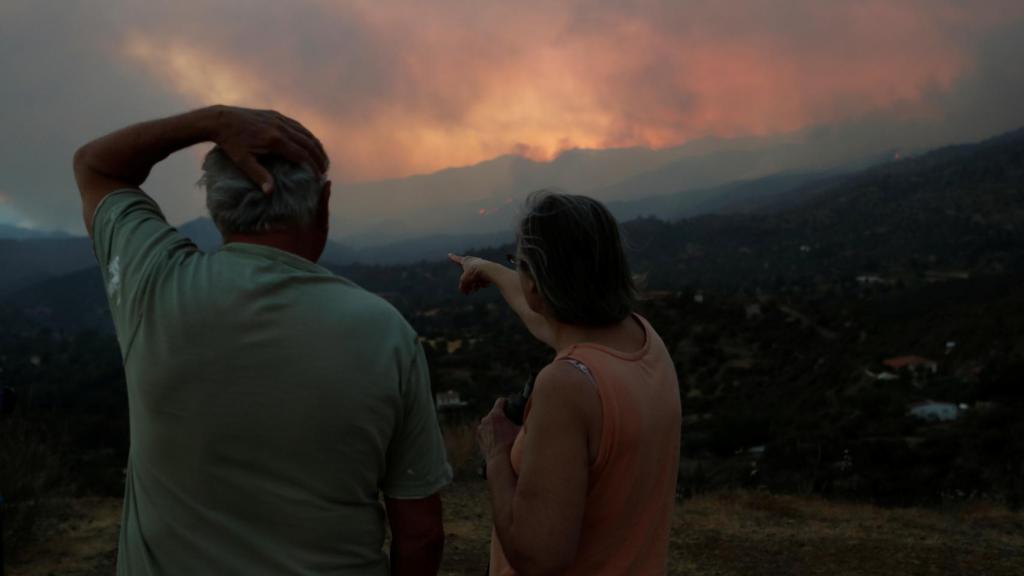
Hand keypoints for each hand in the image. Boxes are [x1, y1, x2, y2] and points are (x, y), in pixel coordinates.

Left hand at [207, 105, 328, 193]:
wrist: (220, 119)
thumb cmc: (230, 143)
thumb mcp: (243, 161)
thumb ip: (259, 176)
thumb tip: (270, 193)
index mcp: (275, 140)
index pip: (301, 155)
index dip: (313, 166)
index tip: (319, 176)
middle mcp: (280, 128)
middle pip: (308, 143)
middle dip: (319, 157)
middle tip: (325, 169)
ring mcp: (279, 119)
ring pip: (305, 133)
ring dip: (316, 145)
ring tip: (322, 157)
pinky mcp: (275, 115)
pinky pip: (297, 126)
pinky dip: (307, 135)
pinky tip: (309, 142)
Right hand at [448, 253, 496, 293]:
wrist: (488, 270)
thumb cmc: (474, 273)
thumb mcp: (464, 281)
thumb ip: (463, 287)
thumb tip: (465, 292)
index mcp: (466, 261)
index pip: (457, 259)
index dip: (452, 258)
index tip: (449, 254)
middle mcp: (473, 261)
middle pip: (468, 274)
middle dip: (468, 282)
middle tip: (468, 289)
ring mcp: (481, 265)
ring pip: (476, 278)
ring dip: (475, 284)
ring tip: (476, 289)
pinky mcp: (488, 269)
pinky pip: (483, 279)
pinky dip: (482, 283)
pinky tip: (484, 283)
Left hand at [477, 398, 521, 462]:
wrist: (499, 461)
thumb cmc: (512, 446)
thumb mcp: (522, 431)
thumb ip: (526, 421)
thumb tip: (535, 416)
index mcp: (496, 415)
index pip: (501, 401)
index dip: (507, 403)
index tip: (511, 406)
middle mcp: (486, 420)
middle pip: (495, 412)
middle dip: (502, 416)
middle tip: (510, 422)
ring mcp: (480, 429)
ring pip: (489, 422)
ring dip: (495, 425)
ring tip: (504, 432)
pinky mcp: (479, 438)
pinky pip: (486, 431)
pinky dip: (490, 433)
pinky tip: (498, 439)